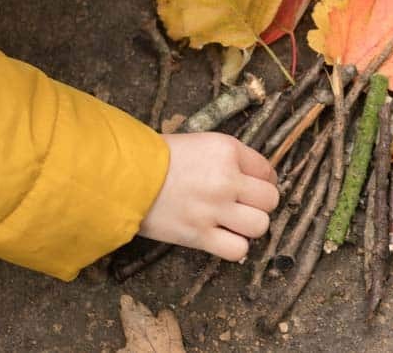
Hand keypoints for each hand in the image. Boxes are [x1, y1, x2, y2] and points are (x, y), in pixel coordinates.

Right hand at [138, 132, 278, 261]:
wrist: (122, 177)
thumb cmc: (156, 158)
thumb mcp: (201, 143)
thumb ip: (230, 159)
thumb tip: (255, 178)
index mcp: (228, 151)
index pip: (268, 171)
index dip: (262, 181)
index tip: (250, 187)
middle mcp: (227, 179)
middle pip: (270, 200)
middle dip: (260, 204)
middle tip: (242, 206)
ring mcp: (214, 209)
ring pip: (260, 226)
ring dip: (250, 226)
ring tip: (233, 223)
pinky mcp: (199, 235)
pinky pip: (238, 250)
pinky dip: (235, 247)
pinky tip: (223, 238)